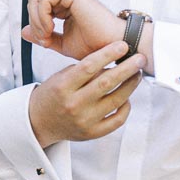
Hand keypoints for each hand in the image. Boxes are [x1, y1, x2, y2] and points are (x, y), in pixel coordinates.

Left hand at [23, 0, 123, 62]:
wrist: (111, 47)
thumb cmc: (93, 45)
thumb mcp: (61, 43)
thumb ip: (43, 36)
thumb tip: (23, 31)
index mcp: (63, 4)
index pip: (36, 6)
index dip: (35, 25)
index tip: (46, 42)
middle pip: (33, 0)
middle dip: (34, 22)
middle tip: (45, 39)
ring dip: (37, 20)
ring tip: (48, 35)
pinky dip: (42, 16)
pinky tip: (52, 28)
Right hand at [28, 41, 144, 147]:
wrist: (39, 123)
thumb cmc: (52, 95)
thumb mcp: (61, 77)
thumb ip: (84, 70)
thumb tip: (113, 60)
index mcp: (63, 87)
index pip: (89, 67)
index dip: (108, 54)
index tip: (123, 45)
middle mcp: (73, 105)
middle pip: (106, 83)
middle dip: (127, 68)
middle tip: (140, 58)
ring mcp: (84, 121)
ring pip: (116, 100)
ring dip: (130, 85)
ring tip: (137, 74)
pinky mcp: (92, 133)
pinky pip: (117, 120)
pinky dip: (126, 107)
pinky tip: (127, 97)